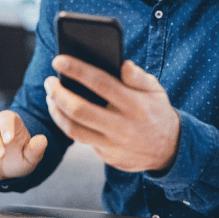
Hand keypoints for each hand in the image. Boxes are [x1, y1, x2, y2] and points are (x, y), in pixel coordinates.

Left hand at [45, 56, 180, 172]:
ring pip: (74, 130)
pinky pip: (82, 140)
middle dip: (59, 93)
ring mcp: (114, 144)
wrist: (169, 150)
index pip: (101, 83)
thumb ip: (139, 77)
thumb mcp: (155, 90)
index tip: (59, 60)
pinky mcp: (107, 156)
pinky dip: (68, 125)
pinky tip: (62, 112)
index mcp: (135, 104)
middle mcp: (123, 126)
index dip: (77, 70)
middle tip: (49, 82)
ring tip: (51, 97)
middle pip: (80, 110)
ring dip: (56, 112)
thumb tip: (123, 65)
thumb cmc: (156, 112)